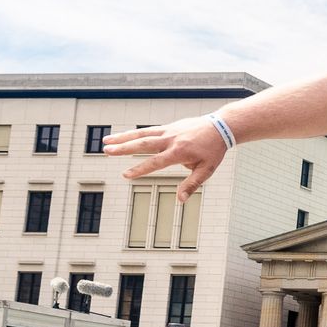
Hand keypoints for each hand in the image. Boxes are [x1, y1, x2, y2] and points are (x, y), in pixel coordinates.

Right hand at [103, 117, 227, 201]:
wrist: (220, 127)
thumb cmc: (213, 150)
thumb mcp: (207, 169)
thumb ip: (192, 184)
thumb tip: (180, 200)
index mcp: (180, 152)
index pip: (156, 162)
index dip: (140, 169)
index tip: (125, 175)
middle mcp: (171, 139)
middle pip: (144, 143)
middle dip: (124, 148)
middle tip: (106, 151)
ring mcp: (168, 131)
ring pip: (142, 133)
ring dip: (123, 137)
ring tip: (105, 141)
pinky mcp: (168, 126)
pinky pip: (148, 130)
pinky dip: (134, 133)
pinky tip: (122, 137)